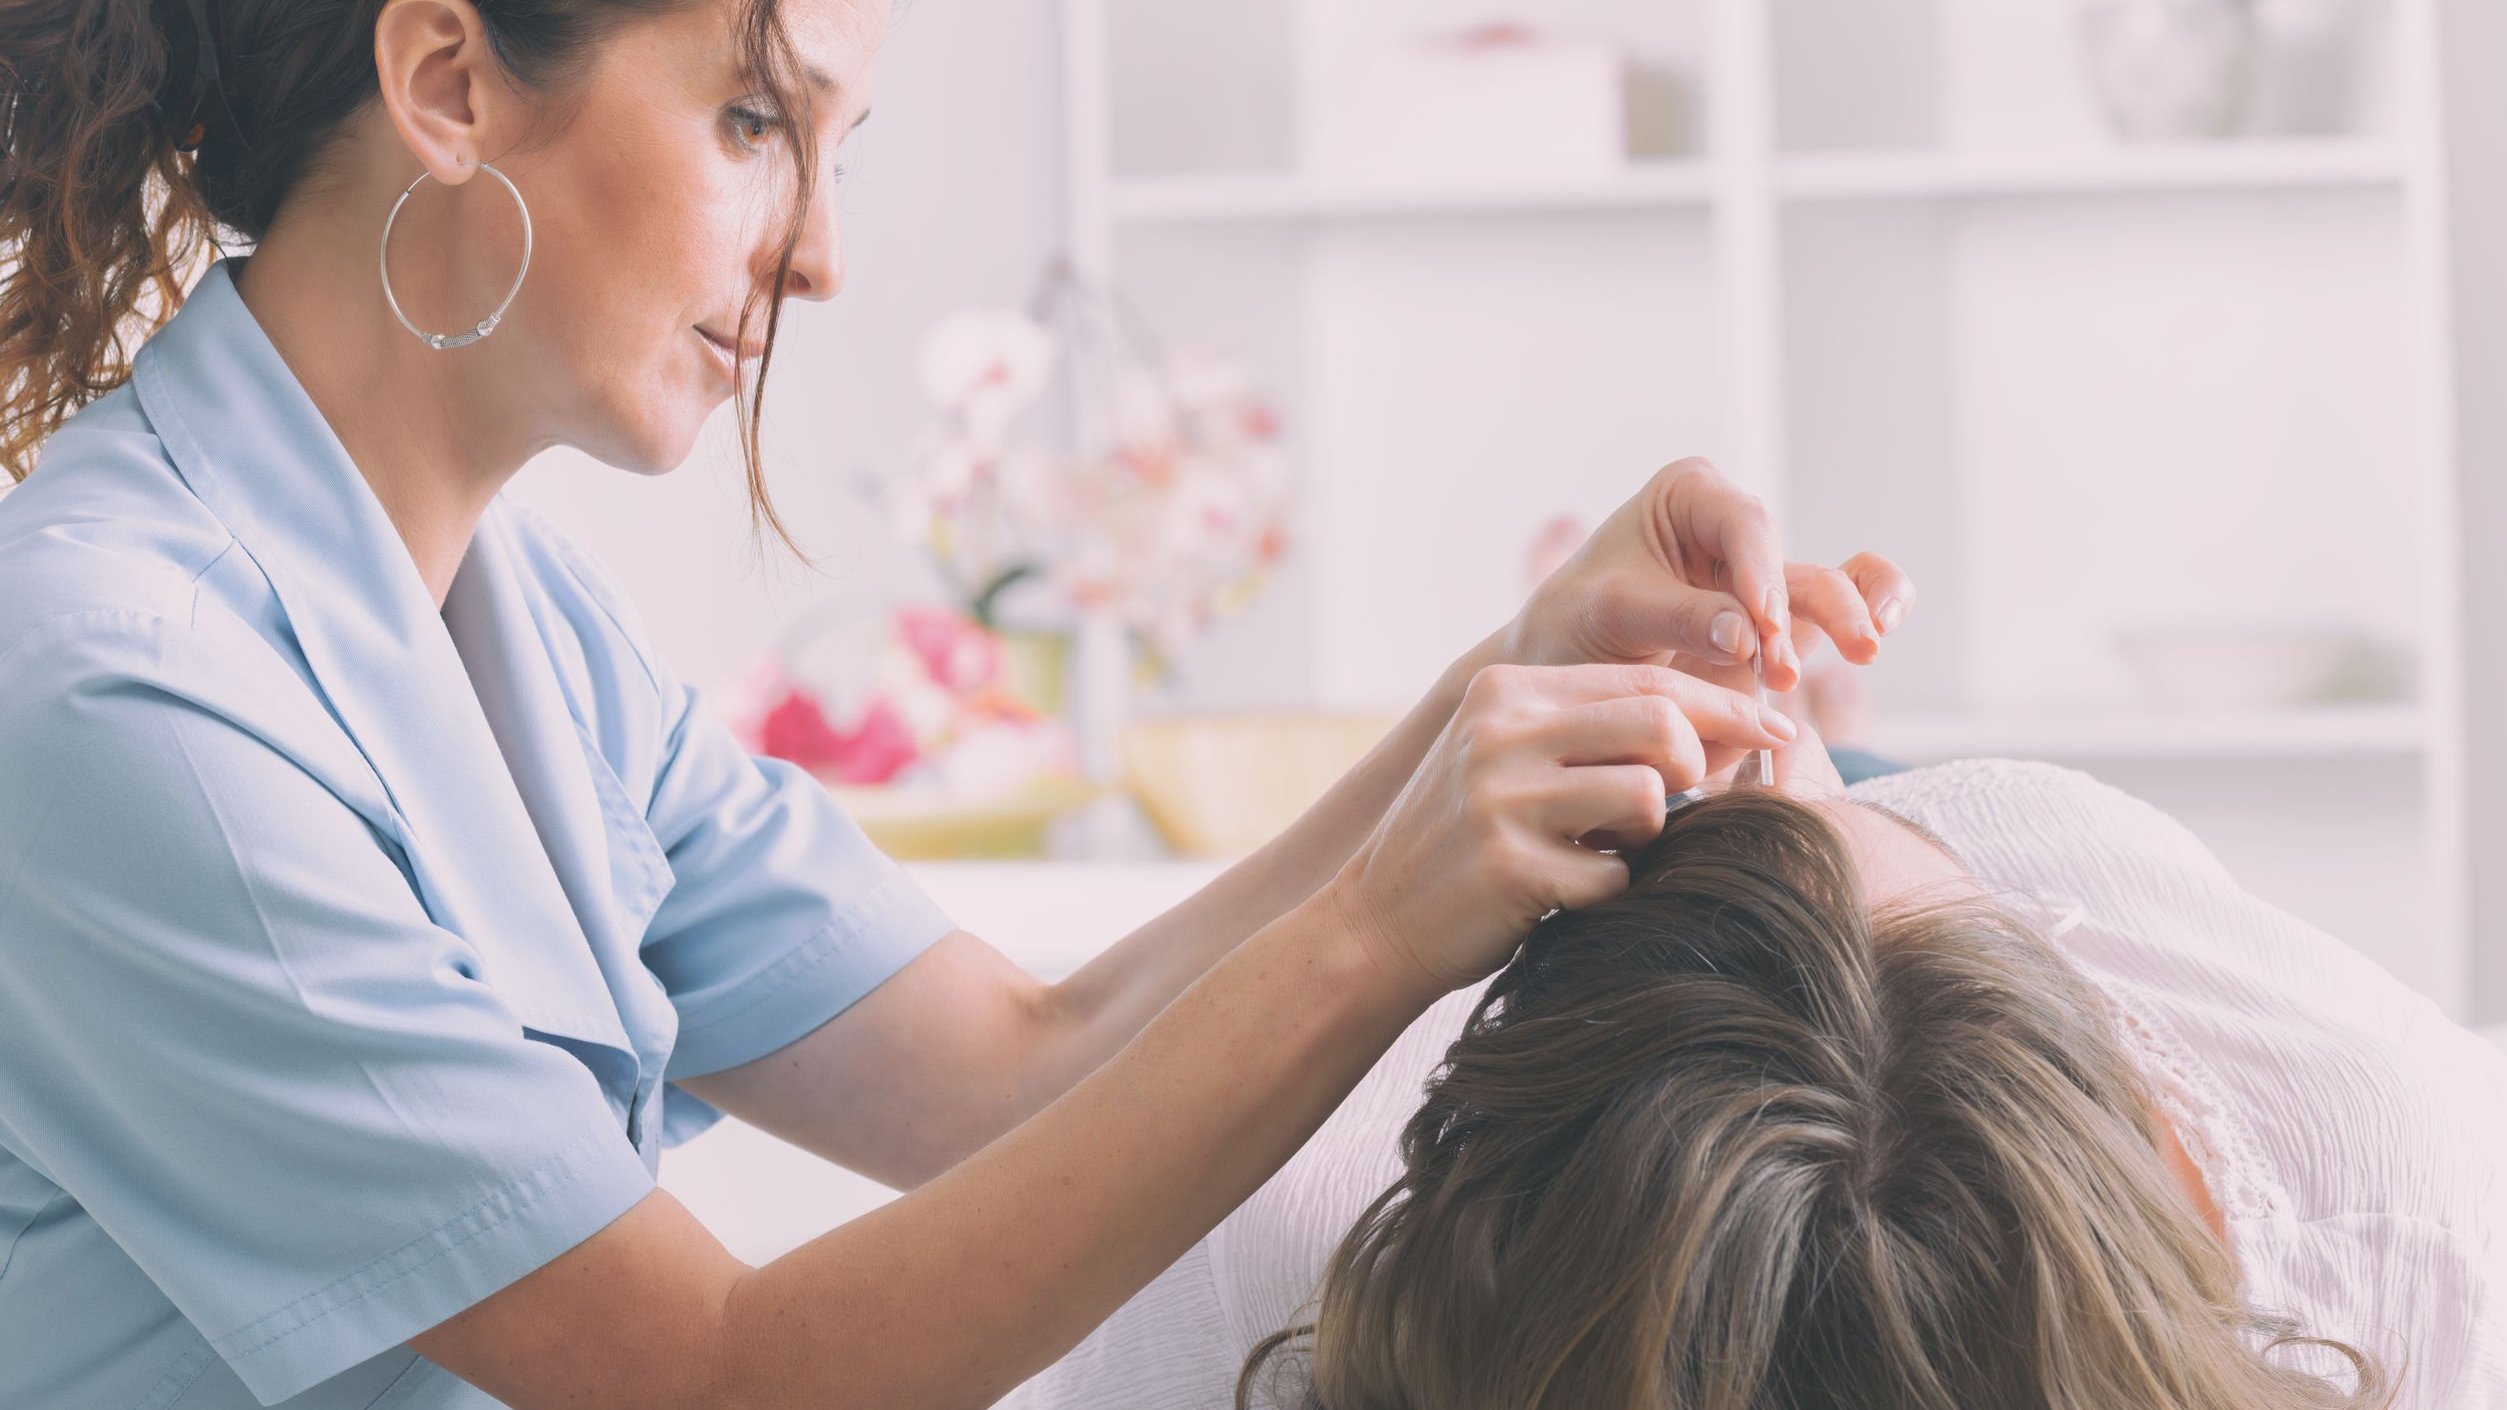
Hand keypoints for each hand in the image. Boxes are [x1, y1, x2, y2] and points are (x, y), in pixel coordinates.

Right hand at [1324, 661, 1796, 996]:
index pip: (1644, 679)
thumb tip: (1724, 723)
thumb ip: (1591, 730)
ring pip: (1647, 795)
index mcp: (1505, 691)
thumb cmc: (1465, 841)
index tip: (1777, 729)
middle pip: (1659, 723)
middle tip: (1691, 801)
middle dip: (1699, 764)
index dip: (1723, 704)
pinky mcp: (1508, 867)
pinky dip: (1609, 891)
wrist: (1375, 923)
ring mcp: (1499, 798)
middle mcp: (1499, 731)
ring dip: (1649, 834)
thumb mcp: (1509, 758)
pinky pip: (1614, 875)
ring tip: (1606, 849)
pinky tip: (1568, 893)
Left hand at [1501, 457, 1916, 691]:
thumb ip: (1678, 618)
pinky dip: (1865, 613)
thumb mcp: (1610, 613)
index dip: (1760, 573)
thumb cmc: (1573, 623)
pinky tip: (1876, 636)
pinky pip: (1833, 607)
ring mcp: (1760, 574)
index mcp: (1688, 495)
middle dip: (1808, 607)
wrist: (1565, 665)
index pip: (1742, 525)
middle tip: (1796, 664)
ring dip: (1843, 619)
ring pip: (1825, 583)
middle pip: (1790, 556)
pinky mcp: (1777, 620)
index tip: (1763, 627)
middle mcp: (1733, 527)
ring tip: (1860, 654)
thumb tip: (1747, 638)